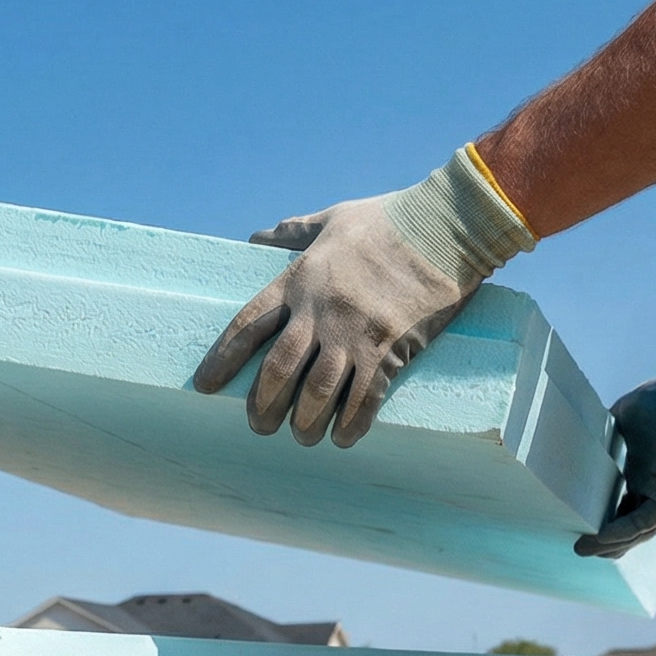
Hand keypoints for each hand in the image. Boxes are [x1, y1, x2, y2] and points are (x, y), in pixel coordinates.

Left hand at [194, 146, 535, 447]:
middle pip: (277, 371)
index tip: (205, 387)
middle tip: (258, 426)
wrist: (449, 225)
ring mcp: (355, 334)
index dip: (222, 361)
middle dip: (262, 406)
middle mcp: (320, 312)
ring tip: (300, 436)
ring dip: (303, 422)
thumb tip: (256, 238)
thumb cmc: (390, 217)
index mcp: (299, 281)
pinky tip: (342, 438)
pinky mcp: (391, 350)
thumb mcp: (333, 218)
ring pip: (316, 393)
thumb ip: (292, 233)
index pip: (246, 327)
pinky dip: (350, 424)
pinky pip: (364, 399)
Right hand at [574, 352, 655, 557]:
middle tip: (579, 548)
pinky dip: (623, 532)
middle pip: (629, 528)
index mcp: (643, 474)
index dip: (601, 521)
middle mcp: (653, 488)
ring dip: (610, 545)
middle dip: (604, 543)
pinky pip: (646, 521)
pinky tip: (601, 538)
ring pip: (638, 532)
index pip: (622, 507)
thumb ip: (604, 432)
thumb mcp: (621, 419)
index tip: (578, 526)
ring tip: (583, 550)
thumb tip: (580, 433)